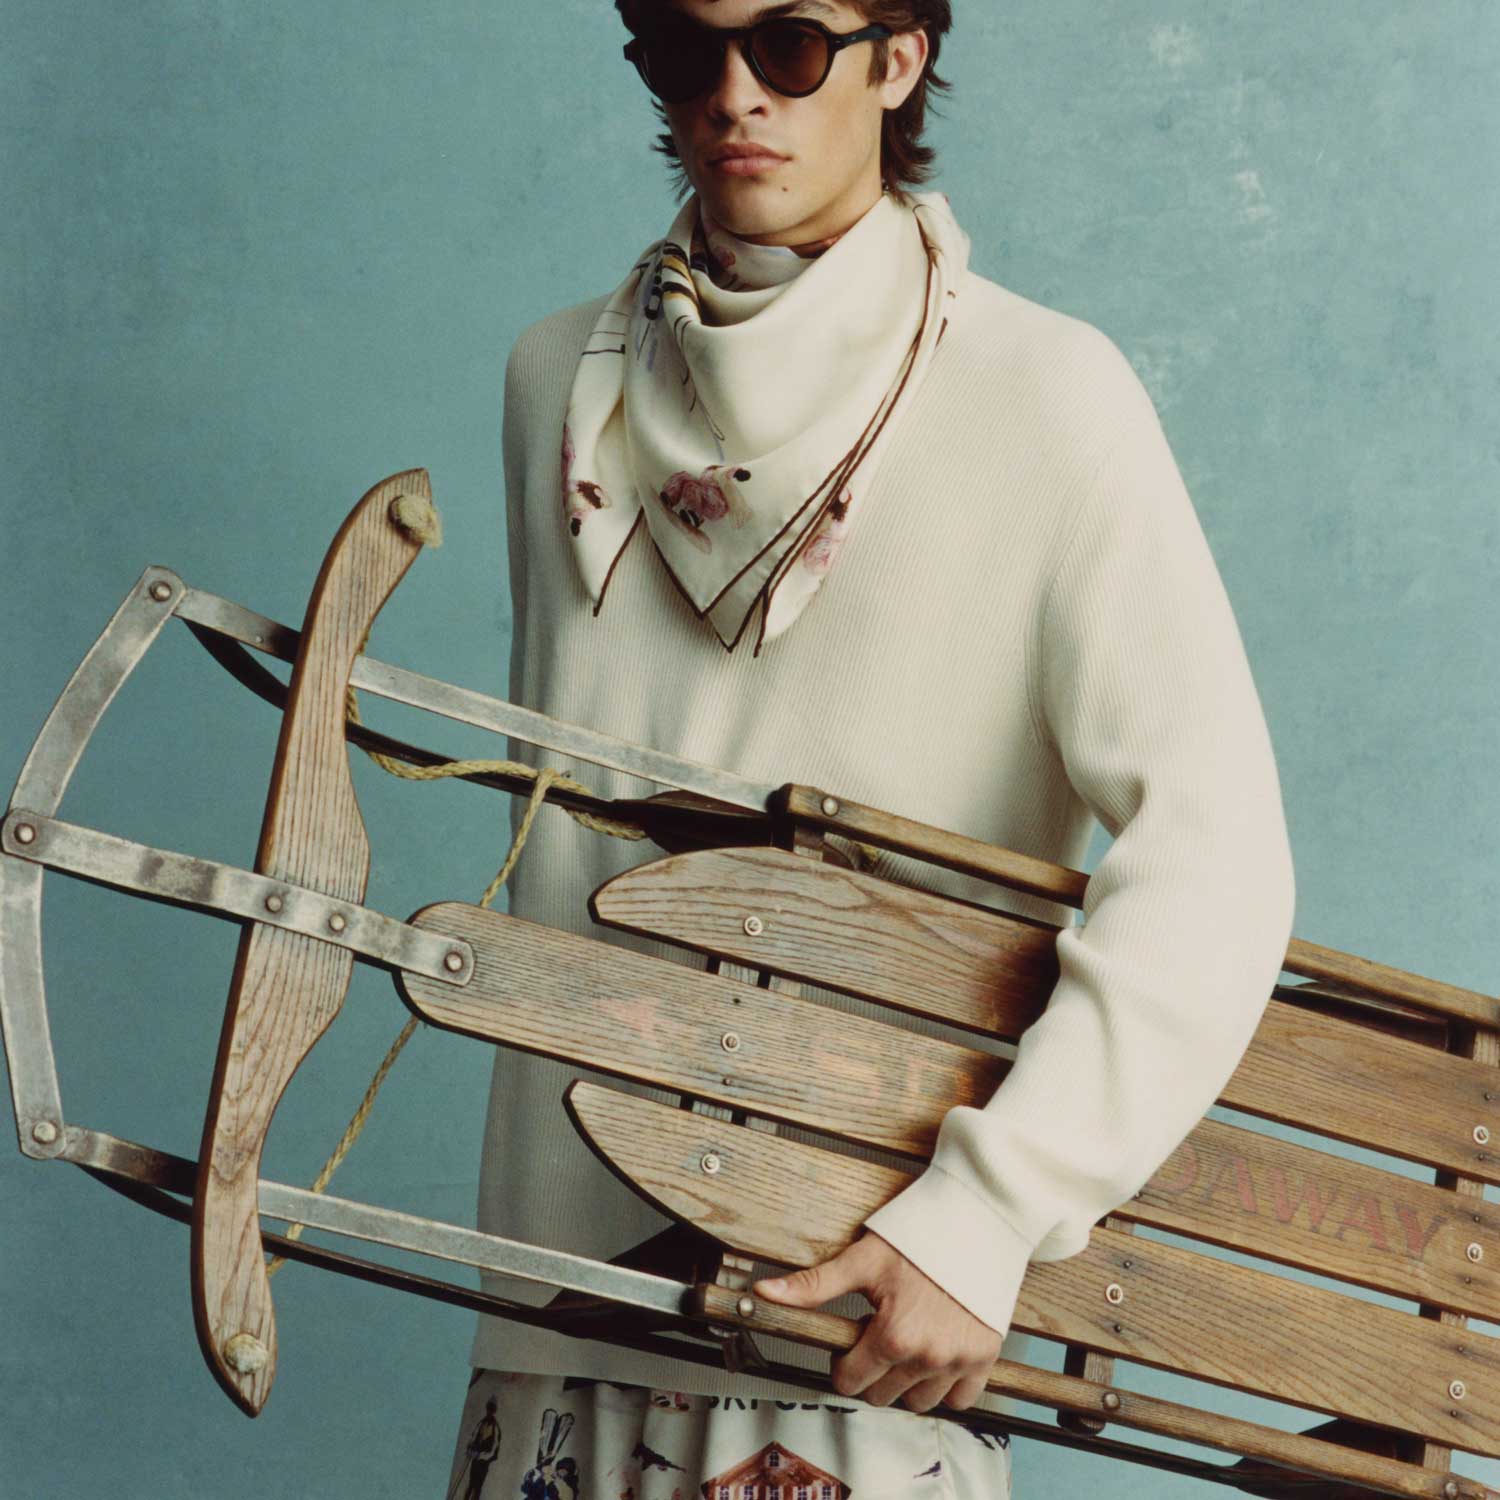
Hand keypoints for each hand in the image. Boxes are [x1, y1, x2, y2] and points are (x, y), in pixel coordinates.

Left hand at [753, 1231, 1003, 1413]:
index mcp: (893, 1337)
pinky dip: (946, 1385)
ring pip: (919, 1402)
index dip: (842, 1361)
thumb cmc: (922, 1232)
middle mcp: (927, 1357)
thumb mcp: (863, 1257)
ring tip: (906, 1340)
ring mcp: (959, 1361)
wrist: (978, 1218)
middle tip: (877, 1333)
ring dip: (906, 1380)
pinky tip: (935, 1354)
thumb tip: (766, 1292)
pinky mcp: (985, 1358)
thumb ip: (815, 1284)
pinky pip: (961, 1399)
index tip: (849, 1339)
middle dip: (872, 1370)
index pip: (850, 1381)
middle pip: (881, 1395)